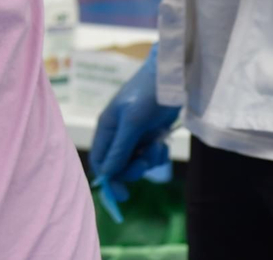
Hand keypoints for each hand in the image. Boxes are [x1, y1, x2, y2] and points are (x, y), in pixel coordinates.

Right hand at [90, 45, 180, 208]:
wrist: (172, 77)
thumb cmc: (147, 94)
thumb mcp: (132, 122)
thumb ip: (120, 148)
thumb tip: (107, 174)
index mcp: (107, 128)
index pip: (100, 161)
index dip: (108, 179)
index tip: (122, 194)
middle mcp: (118, 134)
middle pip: (118, 166)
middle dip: (132, 168)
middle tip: (145, 161)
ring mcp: (134, 136)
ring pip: (136, 162)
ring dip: (148, 160)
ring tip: (157, 146)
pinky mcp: (150, 136)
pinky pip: (150, 156)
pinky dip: (157, 154)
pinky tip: (162, 143)